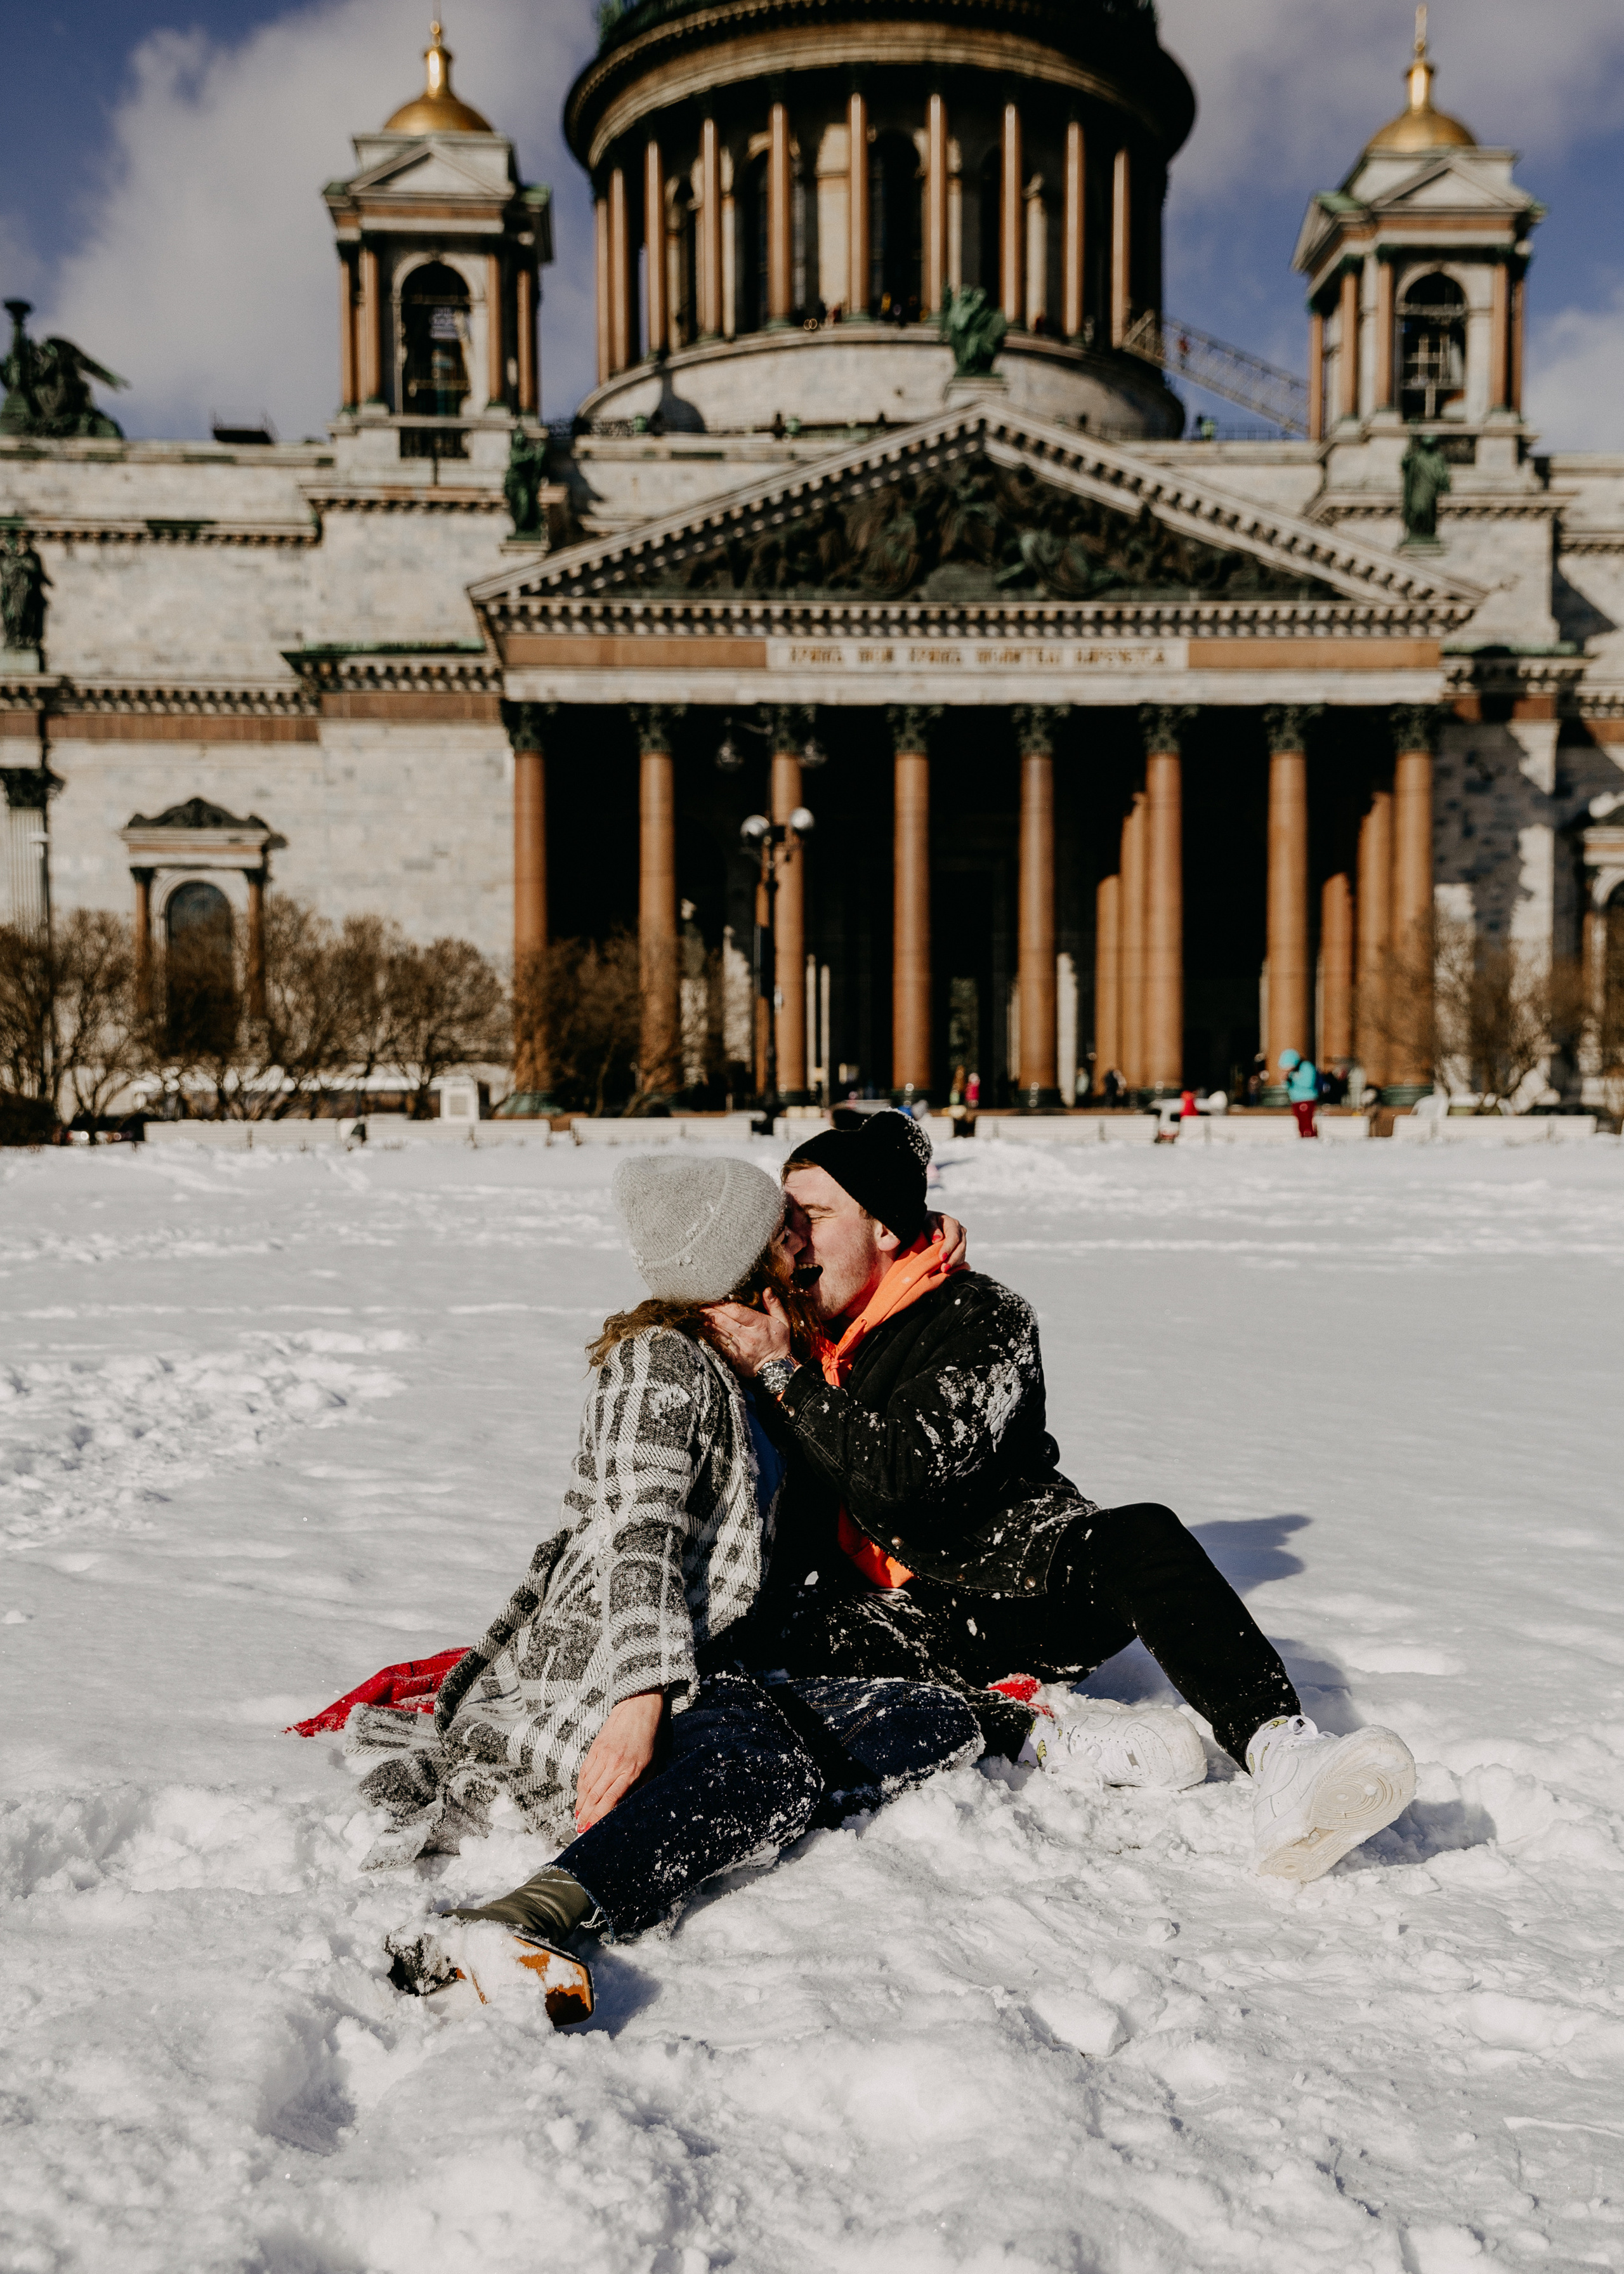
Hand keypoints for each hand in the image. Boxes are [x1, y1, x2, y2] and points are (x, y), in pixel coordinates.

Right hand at [574, 1690, 665, 1830]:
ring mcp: (602, 1755)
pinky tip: (580, 1798)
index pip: (610, 1799)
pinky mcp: (595, 1748)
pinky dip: (580, 1788)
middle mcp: (614, 1764)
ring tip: (578, 1818)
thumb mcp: (652, 1765)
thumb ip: (639, 1786)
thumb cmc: (650, 1738)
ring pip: (587, 1786)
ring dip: (581, 1804)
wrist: (638, 1706)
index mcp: (630, 1770)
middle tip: (581, 1829)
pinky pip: (584, 1772)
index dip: (599, 1817)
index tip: (591, 1829)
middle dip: (587, 1816)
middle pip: (595, 1796)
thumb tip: (627, 1806)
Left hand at [702, 1284, 793, 1375]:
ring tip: (701, 1316)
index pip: (736, 1311)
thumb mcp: (783, 1321)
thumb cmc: (779, 1341)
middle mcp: (747, 1337)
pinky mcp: (734, 1359)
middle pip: (722, 1321)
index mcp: (759, 1324)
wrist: (779, 1368)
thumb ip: (774, 1304)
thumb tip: (767, 1290)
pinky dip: (711, 1338)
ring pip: (718, 1333)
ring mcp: (739, 1349)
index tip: (713, 1300)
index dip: (722, 1305)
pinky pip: (718, 1347)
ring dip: (708, 1324)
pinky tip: (706, 1332)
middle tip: (701, 1306)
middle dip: (710, 1312)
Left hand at [928, 1212, 968, 1270]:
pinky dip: (954, 1266)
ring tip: (943, 1272)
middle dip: (952, 1259)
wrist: (928, 1226)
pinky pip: (960, 1260)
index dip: (948, 1248)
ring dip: (954, 1264)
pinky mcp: (959, 1251)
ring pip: (962, 1255)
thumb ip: (932, 1228)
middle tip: (943, 1269)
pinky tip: (946, 1272)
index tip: (941, 1257)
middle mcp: (960, 1232)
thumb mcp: (926, 1221)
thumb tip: (938, 1239)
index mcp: (952, 1224)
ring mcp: (961, 1242)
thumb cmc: (926, 1222)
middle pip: (961, 1247)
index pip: (953, 1237)